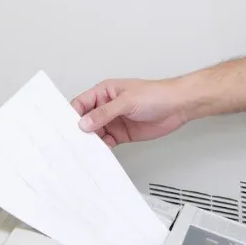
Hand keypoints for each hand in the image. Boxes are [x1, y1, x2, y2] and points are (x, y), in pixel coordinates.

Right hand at [71, 78, 189, 146]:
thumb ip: (105, 113)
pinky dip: (103, 148)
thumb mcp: (127, 101)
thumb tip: (85, 122)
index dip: (72, 115)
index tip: (68, 127)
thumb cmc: (157, 94)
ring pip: (95, 133)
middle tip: (75, 142)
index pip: (81, 103)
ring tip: (86, 150)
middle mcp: (107, 106)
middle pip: (85, 120)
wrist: (178, 106)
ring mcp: (114, 121)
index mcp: (104, 92)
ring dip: (91, 141)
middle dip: (80, 131)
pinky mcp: (122, 134)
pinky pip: (107, 142)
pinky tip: (100, 152)